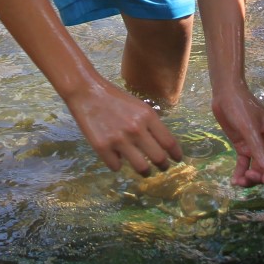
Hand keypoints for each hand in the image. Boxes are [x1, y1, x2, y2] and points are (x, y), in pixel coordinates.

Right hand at [64, 80, 183, 175]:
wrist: (86, 91)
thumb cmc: (114, 98)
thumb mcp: (138, 106)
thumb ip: (150, 124)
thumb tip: (161, 145)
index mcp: (148, 116)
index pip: (169, 142)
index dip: (176, 154)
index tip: (177, 160)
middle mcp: (136, 129)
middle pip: (158, 158)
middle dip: (163, 166)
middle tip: (162, 168)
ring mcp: (119, 140)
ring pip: (141, 167)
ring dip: (145, 172)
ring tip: (144, 171)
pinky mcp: (102, 148)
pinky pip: (116, 167)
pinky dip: (117, 165)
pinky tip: (115, 158)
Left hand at [212, 86, 263, 185]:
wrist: (224, 94)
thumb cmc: (240, 106)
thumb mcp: (248, 127)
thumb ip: (257, 147)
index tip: (263, 180)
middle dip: (259, 176)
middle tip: (246, 179)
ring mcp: (255, 145)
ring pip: (256, 167)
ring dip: (249, 177)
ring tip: (238, 183)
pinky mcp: (243, 146)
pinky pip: (245, 163)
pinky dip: (241, 172)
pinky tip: (234, 181)